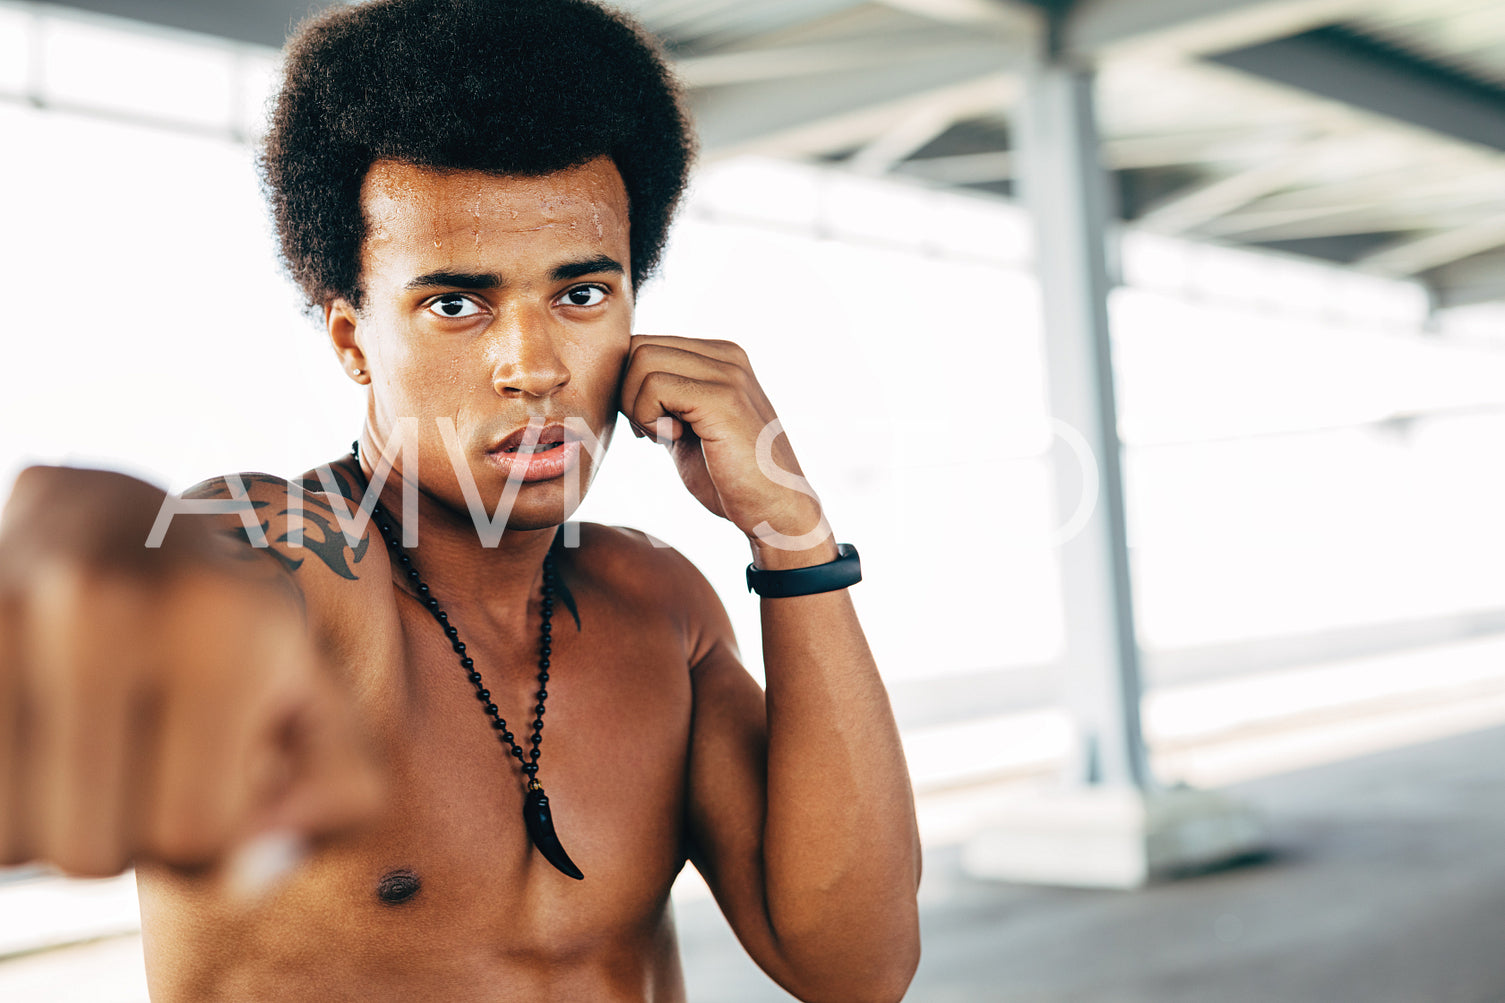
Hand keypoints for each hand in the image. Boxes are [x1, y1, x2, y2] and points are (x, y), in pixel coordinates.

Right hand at [0, 467, 381, 880]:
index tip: (212, 773)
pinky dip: (3, 792)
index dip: (207, 833)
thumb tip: (253, 873)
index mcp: (226, 633)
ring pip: (12, 840)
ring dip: (50, 822)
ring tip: (87, 747)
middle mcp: (110, 611)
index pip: (195, 834)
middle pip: (91, 852)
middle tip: (143, 761)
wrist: (109, 517)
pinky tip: (34, 736)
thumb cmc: (227, 625)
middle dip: (126, 832)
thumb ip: (330, 791)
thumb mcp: (314, 693)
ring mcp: (8, 612)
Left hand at [618, 336, 832, 560]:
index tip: (652, 426)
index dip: (631, 387)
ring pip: (641, 361)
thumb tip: (620, 382)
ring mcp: (728, 373)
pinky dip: (650, 418)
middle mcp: (727, 355)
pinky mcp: (722, 398)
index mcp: (720, 357)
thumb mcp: (688, 426)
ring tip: (668, 437)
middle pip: (638, 347)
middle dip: (629, 394)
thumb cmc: (728, 478)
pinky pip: (654, 386)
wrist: (772, 511)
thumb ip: (664, 399)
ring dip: (638, 408)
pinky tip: (676, 440)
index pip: (645, 344)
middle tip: (654, 432)